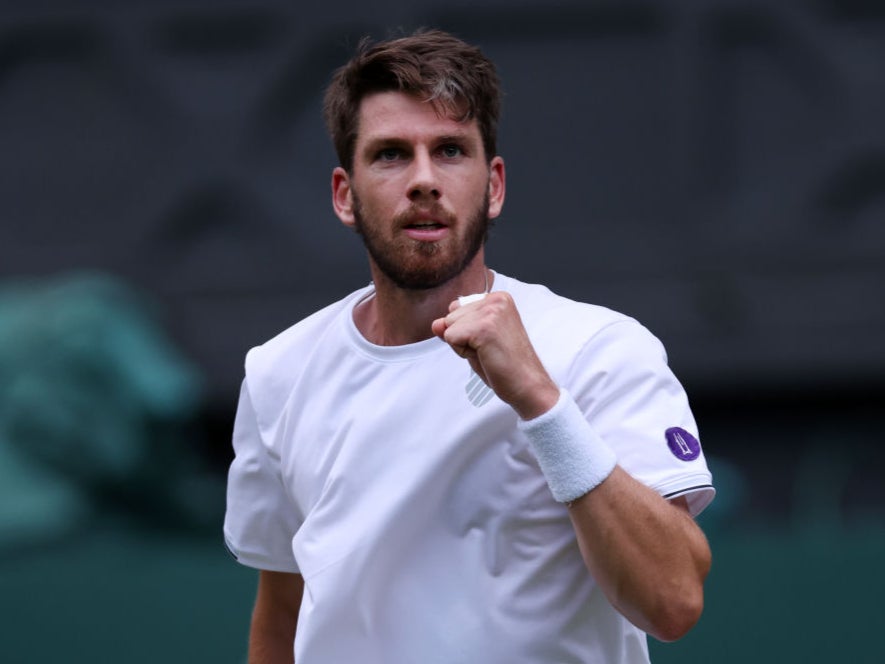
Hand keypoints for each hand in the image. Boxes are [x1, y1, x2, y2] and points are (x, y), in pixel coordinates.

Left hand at [431, 291, 559, 419]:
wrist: (528, 386)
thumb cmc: (505, 365)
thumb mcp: (475, 341)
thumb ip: (455, 328)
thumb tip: (435, 323)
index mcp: (498, 297)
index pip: (457, 309)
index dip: (466, 332)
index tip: (490, 343)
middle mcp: (496, 299)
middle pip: (450, 316)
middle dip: (463, 338)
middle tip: (490, 350)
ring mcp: (491, 311)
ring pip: (449, 327)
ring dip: (463, 346)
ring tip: (489, 353)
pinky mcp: (484, 327)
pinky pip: (451, 337)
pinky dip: (463, 352)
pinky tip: (486, 356)